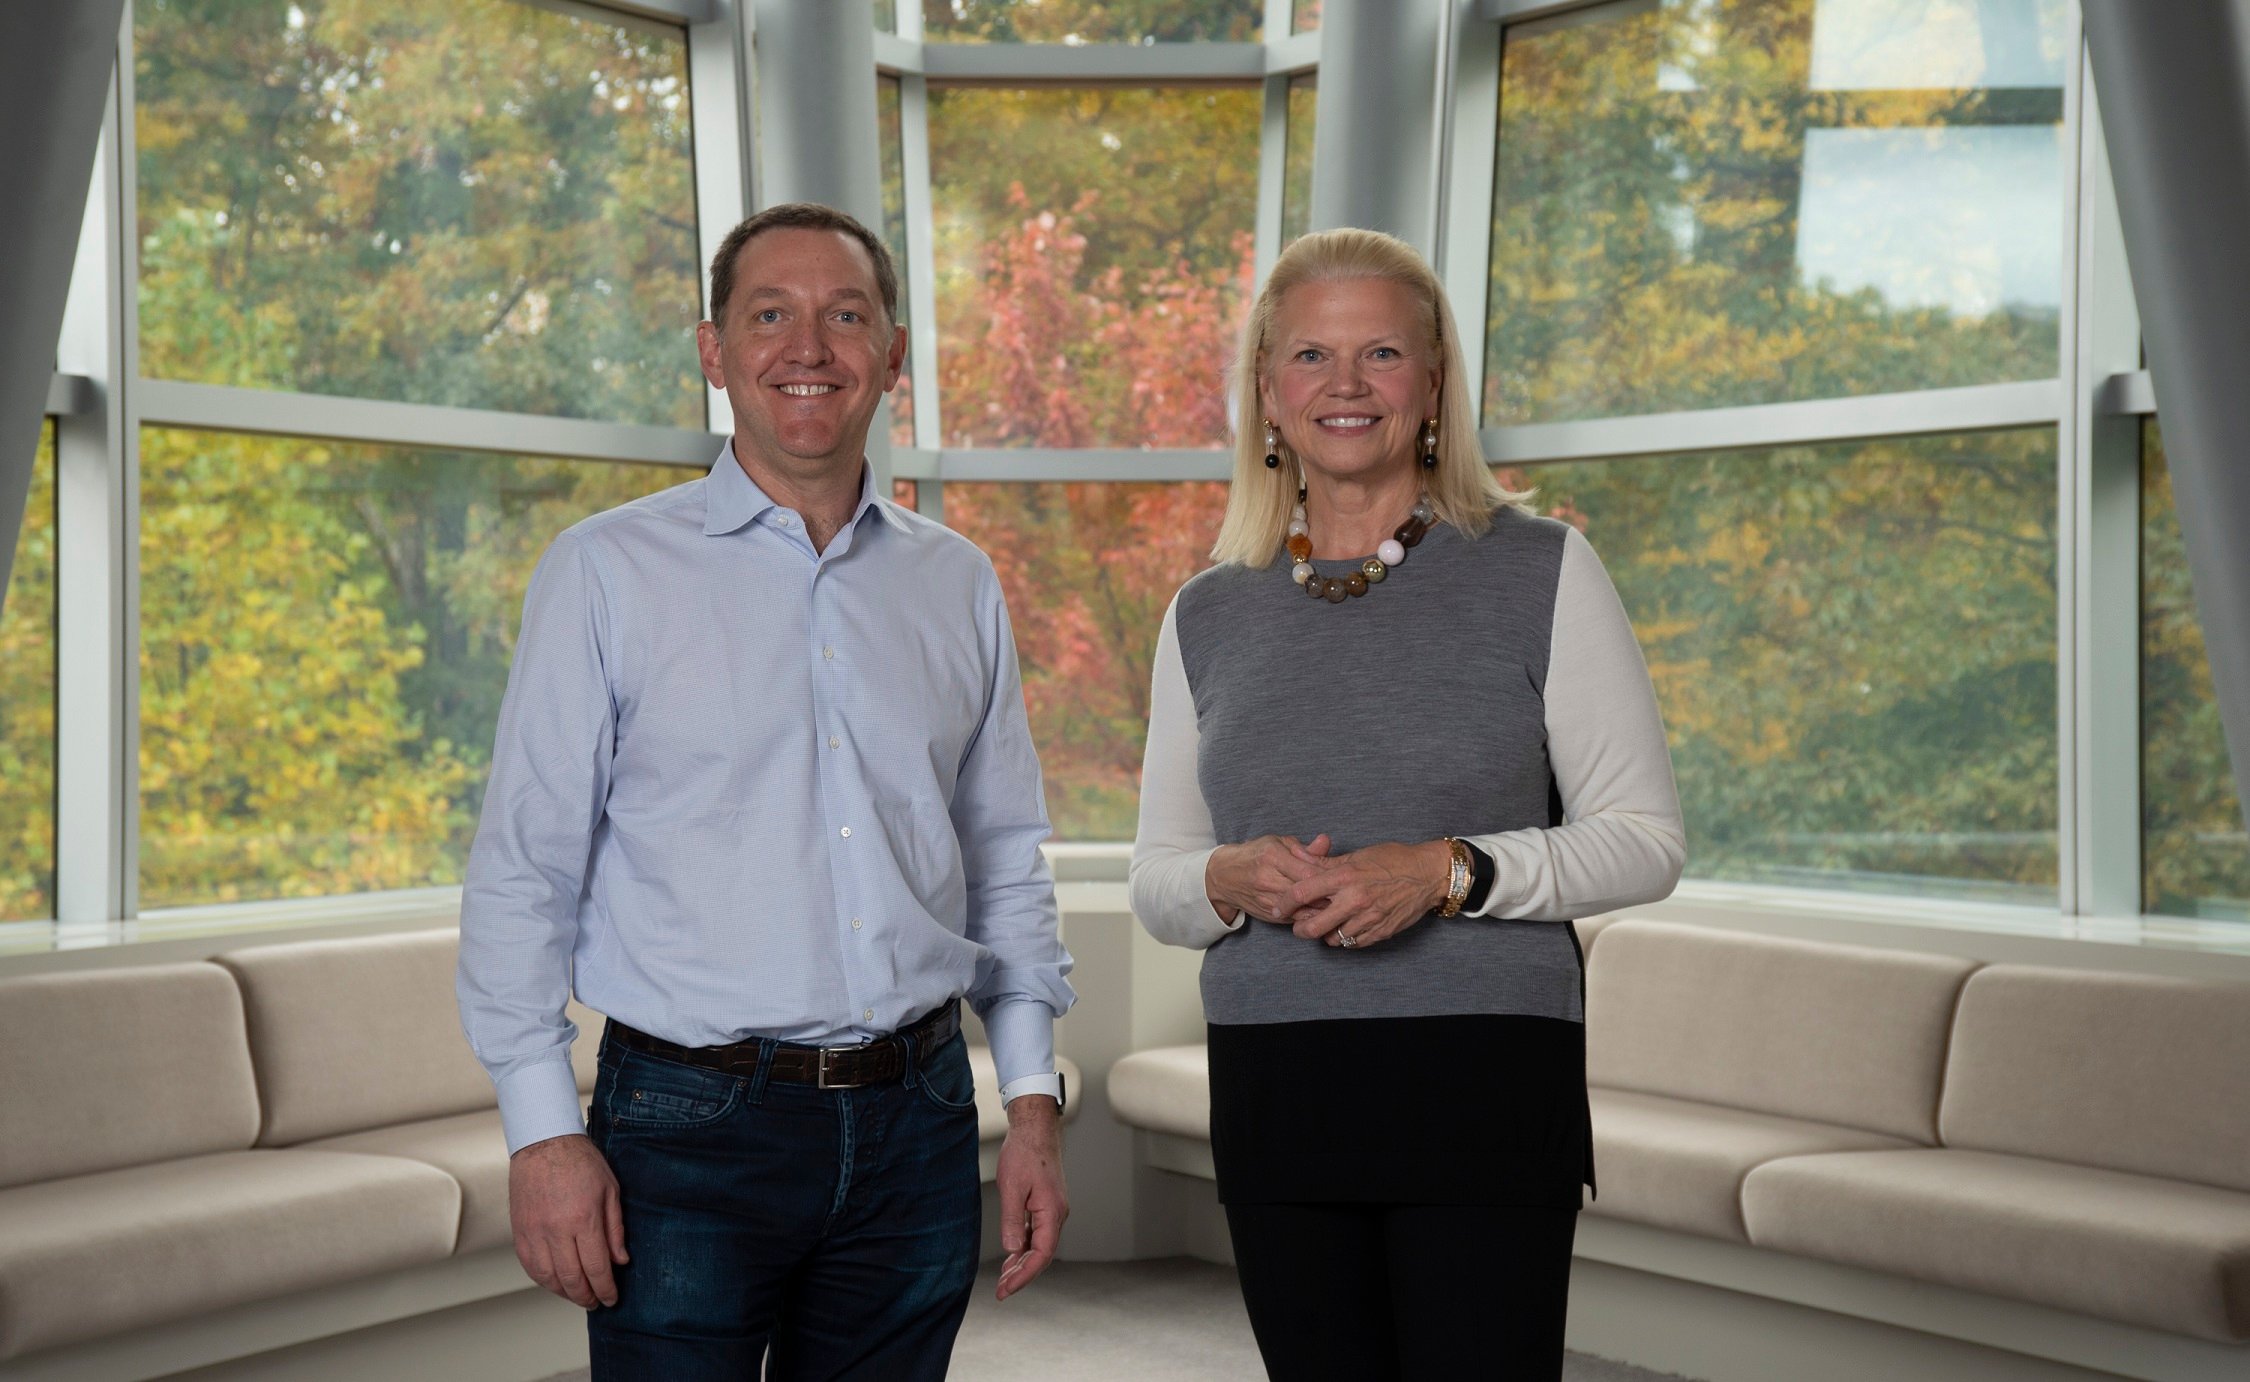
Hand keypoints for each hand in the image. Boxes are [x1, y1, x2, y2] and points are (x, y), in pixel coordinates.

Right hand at [509, 1133, 627, 1308]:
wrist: (544, 1142)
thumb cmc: (580, 1161)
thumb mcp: (610, 1190)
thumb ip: (615, 1229)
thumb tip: (620, 1261)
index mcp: (583, 1218)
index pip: (597, 1268)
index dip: (606, 1289)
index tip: (612, 1298)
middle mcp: (556, 1229)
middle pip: (572, 1279)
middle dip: (586, 1297)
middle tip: (596, 1302)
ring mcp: (534, 1232)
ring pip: (548, 1278)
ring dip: (564, 1293)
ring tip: (577, 1295)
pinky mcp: (519, 1231)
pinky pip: (530, 1266)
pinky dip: (543, 1280)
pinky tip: (555, 1282)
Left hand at [993, 1095, 1067, 1299]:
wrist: (1035, 1129)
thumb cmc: (1025, 1153)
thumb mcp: (1012, 1187)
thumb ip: (1012, 1220)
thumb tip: (1011, 1250)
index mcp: (1052, 1213)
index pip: (1041, 1255)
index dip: (1024, 1275)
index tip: (1006, 1289)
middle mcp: (1057, 1215)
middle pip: (1041, 1255)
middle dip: (1021, 1274)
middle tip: (1000, 1291)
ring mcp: (1052, 1210)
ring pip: (1039, 1245)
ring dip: (1022, 1263)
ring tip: (1003, 1279)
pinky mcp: (1045, 1205)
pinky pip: (1036, 1233)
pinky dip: (1023, 1247)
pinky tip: (1012, 1255)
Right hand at [1205, 834, 1332, 924]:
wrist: (1224, 877)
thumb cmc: (1255, 855)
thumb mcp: (1278, 843)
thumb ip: (1304, 847)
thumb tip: (1326, 842)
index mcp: (1272, 856)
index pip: (1308, 871)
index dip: (1328, 876)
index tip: (1343, 877)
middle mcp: (1268, 880)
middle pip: (1308, 893)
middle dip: (1330, 894)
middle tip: (1348, 893)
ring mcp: (1268, 900)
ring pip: (1304, 910)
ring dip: (1324, 909)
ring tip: (1340, 905)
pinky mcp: (1270, 915)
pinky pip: (1297, 919)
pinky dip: (1312, 917)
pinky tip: (1325, 913)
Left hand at [1278, 840, 1451, 950]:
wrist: (1428, 874)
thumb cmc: (1393, 860)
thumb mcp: (1357, 855)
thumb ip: (1326, 863)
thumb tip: (1299, 858)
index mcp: (1345, 877)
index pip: (1302, 893)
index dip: (1285, 903)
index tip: (1278, 907)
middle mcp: (1354, 900)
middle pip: (1312, 926)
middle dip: (1300, 929)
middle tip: (1298, 925)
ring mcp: (1368, 919)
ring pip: (1332, 938)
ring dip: (1324, 933)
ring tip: (1326, 923)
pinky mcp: (1380, 932)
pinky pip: (1352, 943)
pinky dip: (1345, 938)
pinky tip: (1346, 927)